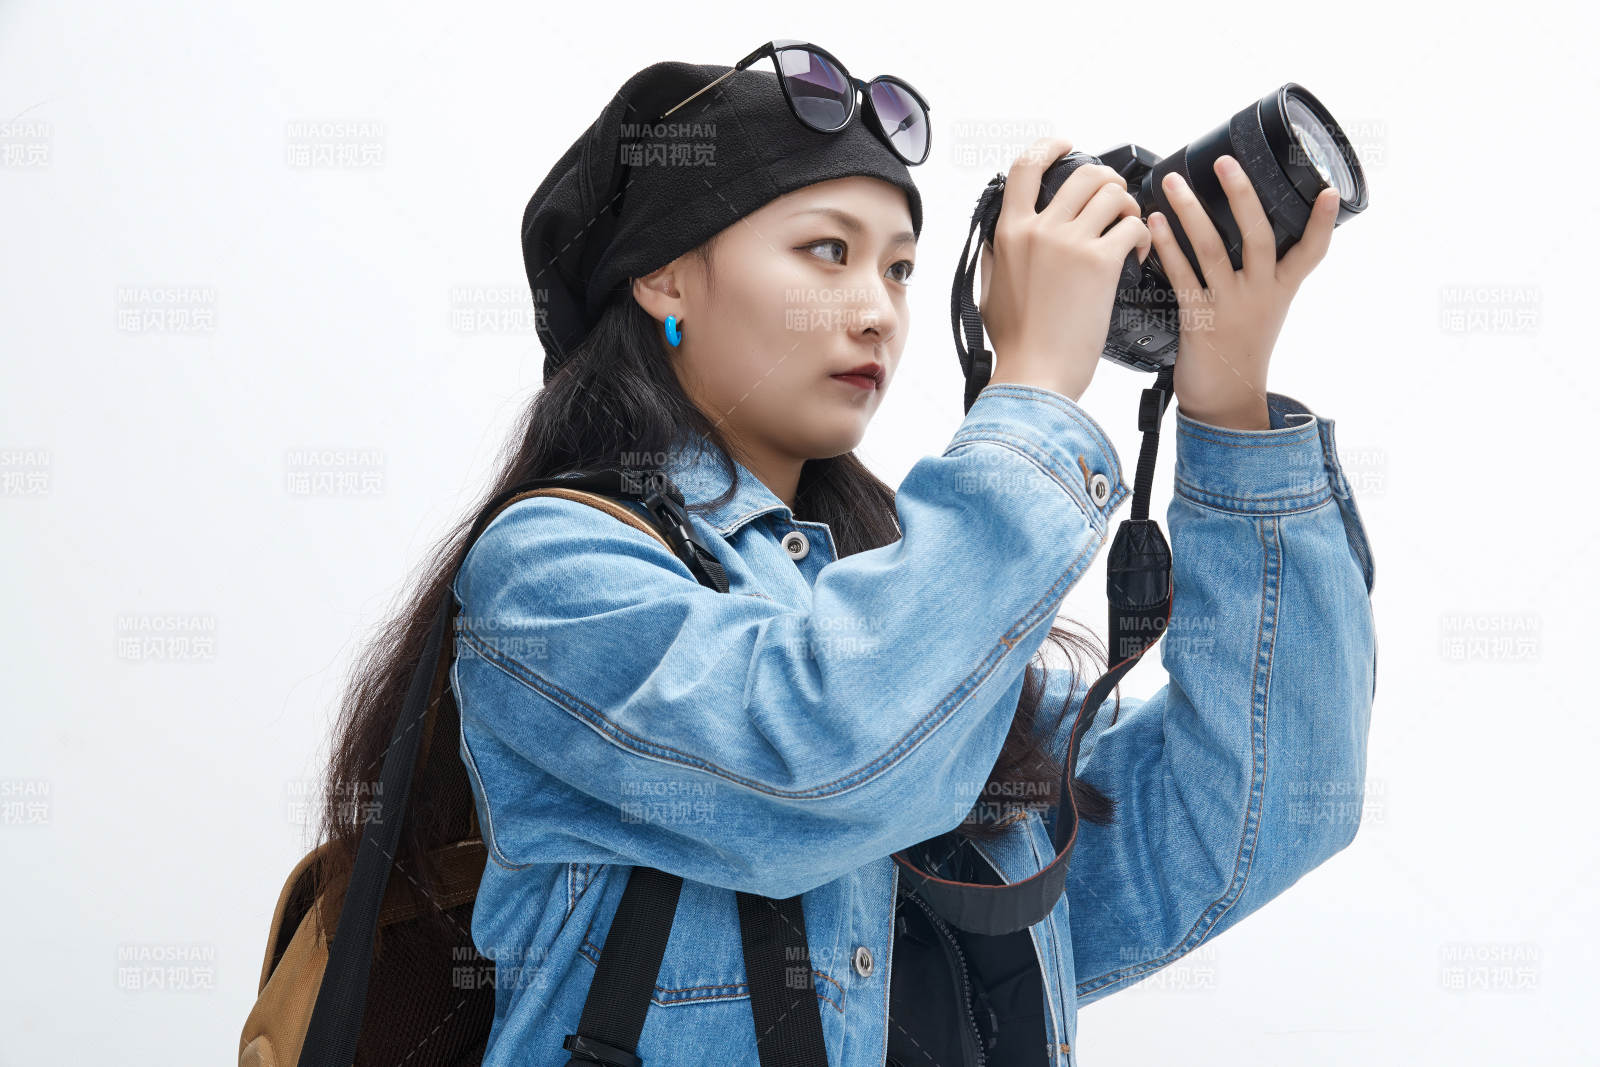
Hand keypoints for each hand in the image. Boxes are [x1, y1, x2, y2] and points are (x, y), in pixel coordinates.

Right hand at [980, 136, 1151, 401]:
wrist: (1035, 375)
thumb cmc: (1015, 345)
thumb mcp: (989, 292)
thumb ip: (995, 259)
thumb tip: (997, 242)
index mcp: (1009, 233)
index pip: (1025, 168)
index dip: (1050, 147)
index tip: (1067, 146)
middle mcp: (1039, 229)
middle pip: (1084, 174)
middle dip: (1109, 181)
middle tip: (1116, 201)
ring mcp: (1070, 243)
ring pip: (1114, 194)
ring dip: (1130, 207)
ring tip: (1130, 229)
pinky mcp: (1101, 263)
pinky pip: (1134, 225)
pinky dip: (1143, 236)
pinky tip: (1139, 256)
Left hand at [1147, 154, 1340, 429]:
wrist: (1225, 399)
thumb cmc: (1240, 349)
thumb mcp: (1264, 309)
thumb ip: (1263, 274)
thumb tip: (1250, 232)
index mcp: (1280, 289)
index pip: (1311, 251)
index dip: (1321, 221)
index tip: (1327, 190)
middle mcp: (1259, 293)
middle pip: (1257, 235)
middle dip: (1241, 194)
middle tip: (1225, 162)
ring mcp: (1229, 306)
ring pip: (1211, 249)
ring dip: (1190, 211)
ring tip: (1173, 183)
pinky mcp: (1199, 319)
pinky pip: (1182, 276)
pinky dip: (1168, 246)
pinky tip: (1156, 224)